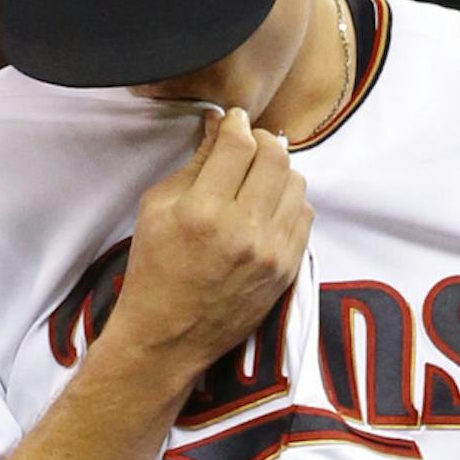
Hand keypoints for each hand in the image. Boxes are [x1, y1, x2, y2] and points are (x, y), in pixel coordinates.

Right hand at [103, 105, 312, 385]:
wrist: (167, 338)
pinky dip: (289, 202)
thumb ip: (195, 162)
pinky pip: (304, 216)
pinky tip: (268, 208)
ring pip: (296, 182)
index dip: (236, 122)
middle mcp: (243, 231)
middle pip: (275, 156)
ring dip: (278, 171)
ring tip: (257, 179)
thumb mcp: (157, 208)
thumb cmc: (154, 270)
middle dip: (261, 141)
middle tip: (247, 146)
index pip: (238, 143)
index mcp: (203, 212)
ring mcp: (271, 254)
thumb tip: (220, 123)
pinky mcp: (286, 271)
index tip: (232, 121)